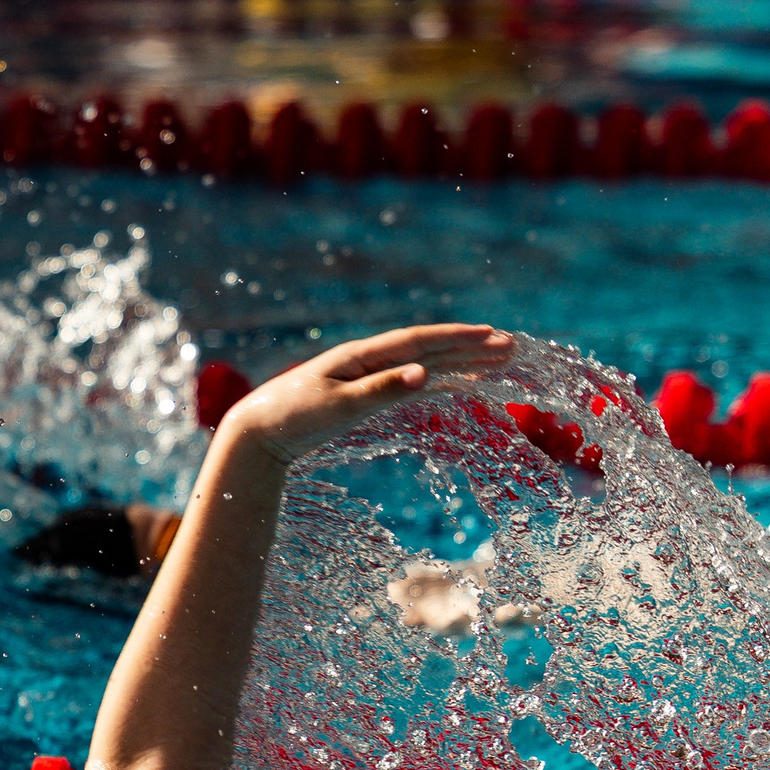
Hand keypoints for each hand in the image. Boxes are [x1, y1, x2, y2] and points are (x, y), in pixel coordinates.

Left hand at [217, 325, 514, 468]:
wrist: (258, 433)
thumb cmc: (291, 418)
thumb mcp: (337, 407)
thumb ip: (381, 391)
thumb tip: (424, 374)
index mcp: (361, 356)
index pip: (419, 341)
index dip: (458, 338)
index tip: (493, 335)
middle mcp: (367, 361)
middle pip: (428, 350)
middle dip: (470, 348)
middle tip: (512, 347)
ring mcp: (366, 377)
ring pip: (423, 365)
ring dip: (460, 363)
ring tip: (496, 362)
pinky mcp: (362, 395)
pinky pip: (409, 383)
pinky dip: (437, 382)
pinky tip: (456, 383)